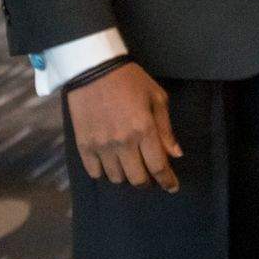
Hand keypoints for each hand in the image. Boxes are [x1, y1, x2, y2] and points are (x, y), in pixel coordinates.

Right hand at [66, 62, 182, 192]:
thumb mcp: (157, 98)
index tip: (172, 187)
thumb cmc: (131, 81)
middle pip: (137, 178)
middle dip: (148, 182)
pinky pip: (95, 172)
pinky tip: (112, 166)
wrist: (94, 71)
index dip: (167, 180)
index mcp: (144, 130)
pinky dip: (105, 174)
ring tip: (132, 168)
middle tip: (152, 178)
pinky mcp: (83, 146)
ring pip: (116, 178)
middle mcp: (122, 143)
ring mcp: (101, 146)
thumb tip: (176, 154)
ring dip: (127, 177)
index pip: (158, 166)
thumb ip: (166, 129)